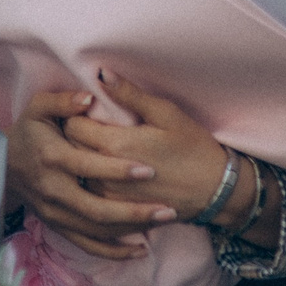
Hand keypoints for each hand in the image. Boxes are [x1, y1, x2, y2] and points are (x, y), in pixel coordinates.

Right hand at [3, 89, 175, 259]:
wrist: (2, 166)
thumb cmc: (28, 132)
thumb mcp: (38, 107)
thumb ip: (63, 100)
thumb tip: (89, 97)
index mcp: (52, 158)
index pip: (88, 167)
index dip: (117, 170)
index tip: (149, 170)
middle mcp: (53, 190)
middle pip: (96, 208)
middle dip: (134, 211)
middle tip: (167, 209)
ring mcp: (55, 213)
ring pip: (96, 230)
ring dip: (131, 229)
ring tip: (163, 221)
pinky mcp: (58, 226)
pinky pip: (87, 245)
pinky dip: (114, 251)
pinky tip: (140, 250)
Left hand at [70, 69, 281, 248]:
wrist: (214, 191)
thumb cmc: (193, 147)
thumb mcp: (165, 114)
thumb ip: (129, 94)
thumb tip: (101, 73)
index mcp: (115, 144)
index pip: (72, 124)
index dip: (76, 114)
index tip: (89, 110)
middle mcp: (105, 173)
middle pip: (71, 147)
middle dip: (77, 134)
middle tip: (93, 126)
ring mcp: (109, 196)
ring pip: (78, 171)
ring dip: (82, 158)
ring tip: (99, 148)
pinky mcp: (116, 211)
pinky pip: (90, 191)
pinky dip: (93, 179)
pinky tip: (108, 171)